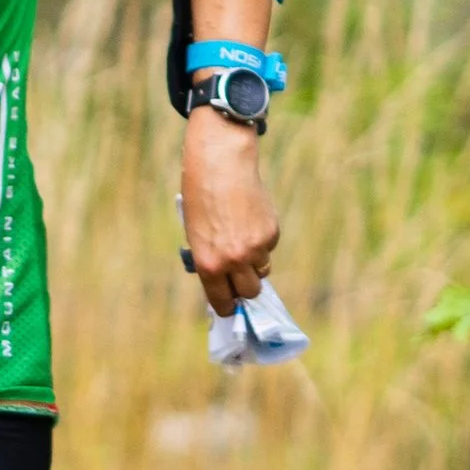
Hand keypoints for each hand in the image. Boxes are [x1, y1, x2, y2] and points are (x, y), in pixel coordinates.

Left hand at [181, 108, 280, 316]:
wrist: (221, 165)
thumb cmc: (201, 198)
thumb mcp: (197, 235)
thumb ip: (211, 261)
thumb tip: (226, 283)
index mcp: (209, 265)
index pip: (223, 303)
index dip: (228, 305)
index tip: (230, 304)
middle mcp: (234, 261)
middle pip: (250, 292)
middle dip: (245, 286)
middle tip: (239, 273)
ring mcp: (255, 248)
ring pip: (263, 269)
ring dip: (255, 261)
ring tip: (241, 234)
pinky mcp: (271, 233)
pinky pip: (269, 248)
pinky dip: (262, 240)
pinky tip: (250, 218)